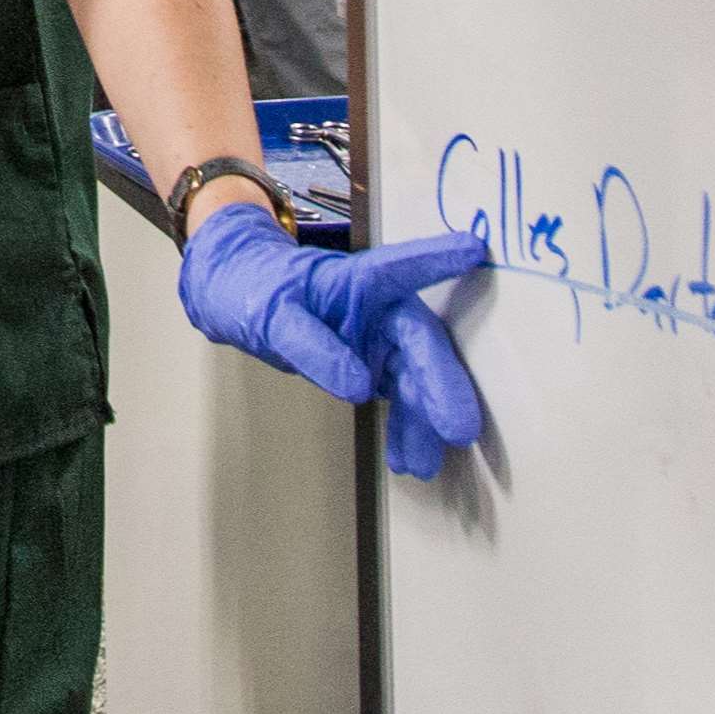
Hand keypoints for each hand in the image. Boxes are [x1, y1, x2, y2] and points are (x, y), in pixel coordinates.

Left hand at [177, 205, 490, 478]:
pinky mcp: (378, 367)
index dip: (437, 259)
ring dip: (423, 422)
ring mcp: (382, 340)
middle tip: (460, 428)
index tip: (475, 249)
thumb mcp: (272, 315)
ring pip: (416, 381)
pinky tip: (408, 459)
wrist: (239, 300)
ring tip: (421, 463)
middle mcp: (380, 308)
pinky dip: (406, 430)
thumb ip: (311, 346)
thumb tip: (358, 387)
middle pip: (421, 343)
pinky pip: (401, 401)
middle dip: (443, 386)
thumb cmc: (258, 289)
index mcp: (359, 280)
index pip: (402, 267)